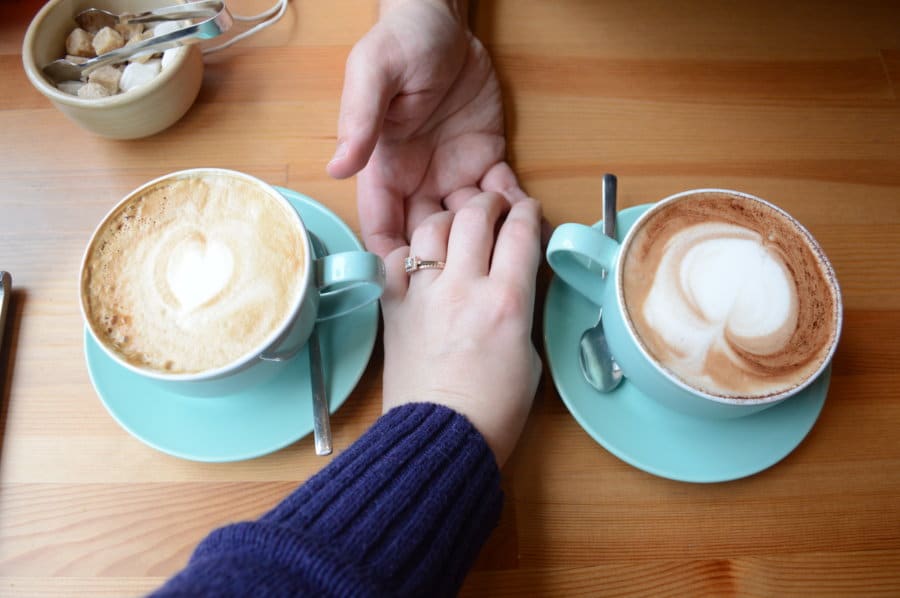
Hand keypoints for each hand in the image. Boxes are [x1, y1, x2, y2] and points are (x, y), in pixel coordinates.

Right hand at [327, 0, 524, 257]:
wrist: (442, 21)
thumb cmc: (400, 42)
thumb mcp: (372, 74)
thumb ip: (359, 120)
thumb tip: (337, 168)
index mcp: (385, 170)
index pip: (383, 227)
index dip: (395, 260)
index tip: (416, 281)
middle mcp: (418, 182)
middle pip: (429, 239)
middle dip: (449, 261)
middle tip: (475, 271)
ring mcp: (454, 175)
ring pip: (470, 228)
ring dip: (488, 241)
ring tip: (509, 249)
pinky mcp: (487, 161)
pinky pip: (502, 198)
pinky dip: (516, 214)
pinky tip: (529, 220)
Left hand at [380, 192, 542, 466]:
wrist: (441, 437)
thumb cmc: (495, 409)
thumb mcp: (530, 355)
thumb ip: (520, 309)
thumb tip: (511, 283)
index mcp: (507, 301)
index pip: (519, 233)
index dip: (526, 212)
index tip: (526, 209)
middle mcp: (463, 288)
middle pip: (475, 216)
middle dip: (488, 202)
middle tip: (493, 206)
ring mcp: (423, 295)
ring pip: (432, 228)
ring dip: (448, 218)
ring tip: (455, 223)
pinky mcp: (394, 308)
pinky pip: (395, 261)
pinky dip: (408, 251)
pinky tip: (419, 257)